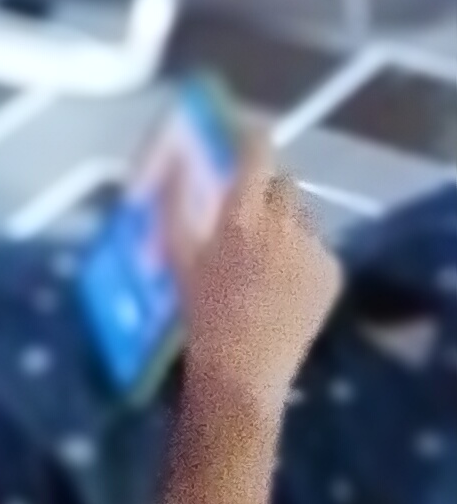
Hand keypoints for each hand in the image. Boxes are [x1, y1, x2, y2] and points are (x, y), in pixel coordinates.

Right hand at [175, 145, 340, 419]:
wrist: (243, 372)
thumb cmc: (200, 313)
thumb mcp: (178, 255)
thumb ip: (174, 202)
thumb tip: (171, 160)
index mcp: (242, 217)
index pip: (256, 155)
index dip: (251, 137)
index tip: (246, 131)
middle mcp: (285, 225)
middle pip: (283, 181)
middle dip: (266, 183)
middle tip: (246, 201)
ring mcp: (314, 248)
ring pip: (300, 214)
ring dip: (282, 218)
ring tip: (261, 248)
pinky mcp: (332, 272)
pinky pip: (315, 245)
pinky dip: (299, 250)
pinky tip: (279, 278)